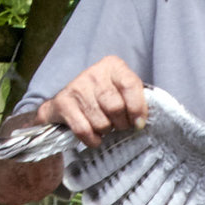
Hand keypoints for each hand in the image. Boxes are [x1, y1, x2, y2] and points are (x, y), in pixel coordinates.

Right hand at [0, 55, 146, 204]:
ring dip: (106, 131)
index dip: (137, 109)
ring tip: (104, 126)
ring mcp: (76, 87)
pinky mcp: (63, 103)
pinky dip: (93, 139)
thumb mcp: (122, 92)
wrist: (67, 102)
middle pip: (115, 107)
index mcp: (113, 65)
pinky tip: (95, 137)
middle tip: (120, 126)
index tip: (139, 123)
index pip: (130, 85)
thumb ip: (136, 100)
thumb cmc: (102, 98)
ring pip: (101, 122)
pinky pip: (84, 130)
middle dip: (121, 124)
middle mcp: (94, 73)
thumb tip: (141, 122)